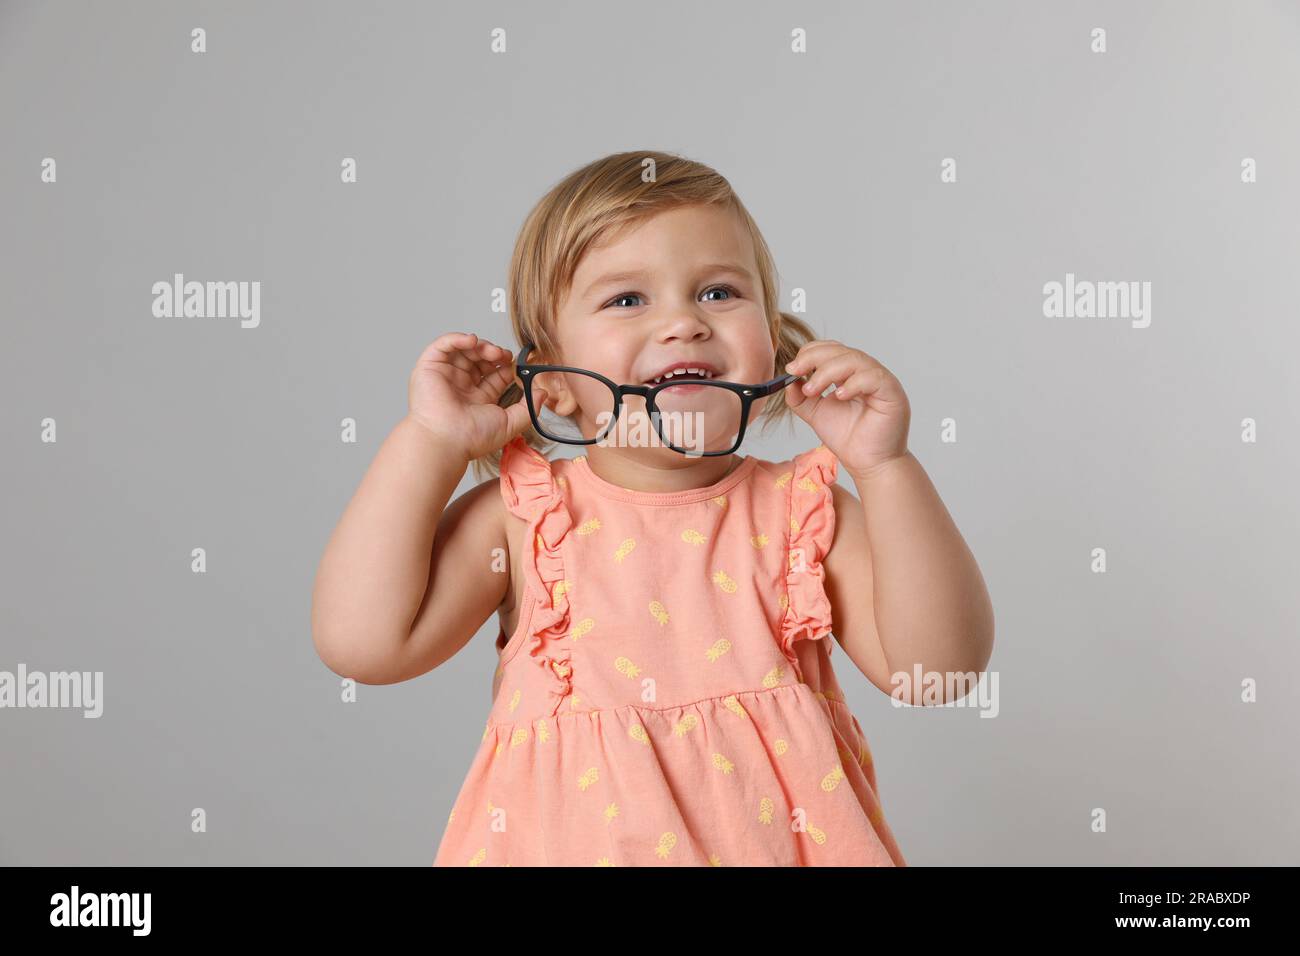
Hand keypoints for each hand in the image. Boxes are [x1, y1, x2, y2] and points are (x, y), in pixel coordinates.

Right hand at [406, 332, 544, 460]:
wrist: (447, 441)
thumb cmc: (472, 437)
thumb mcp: (510, 423)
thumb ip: (528, 407)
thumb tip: (542, 392)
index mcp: (478, 398)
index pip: (494, 374)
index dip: (506, 365)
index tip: (518, 362)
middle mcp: (461, 386)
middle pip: (480, 359)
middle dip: (494, 353)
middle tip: (504, 356)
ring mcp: (445, 375)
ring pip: (464, 350)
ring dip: (480, 345)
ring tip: (490, 351)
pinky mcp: (429, 368)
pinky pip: (443, 345)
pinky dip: (458, 338)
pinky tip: (472, 341)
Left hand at [783, 339, 910, 479]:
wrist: (869, 464)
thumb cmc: (848, 438)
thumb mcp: (815, 414)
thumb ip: (801, 398)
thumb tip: (788, 380)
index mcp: (849, 373)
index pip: (830, 350)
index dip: (810, 353)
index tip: (791, 369)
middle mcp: (865, 372)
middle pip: (841, 351)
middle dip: (814, 359)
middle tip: (796, 371)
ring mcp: (880, 380)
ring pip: (855, 360)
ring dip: (828, 371)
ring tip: (812, 390)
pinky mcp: (892, 392)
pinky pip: (873, 377)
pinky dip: (854, 383)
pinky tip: (839, 396)